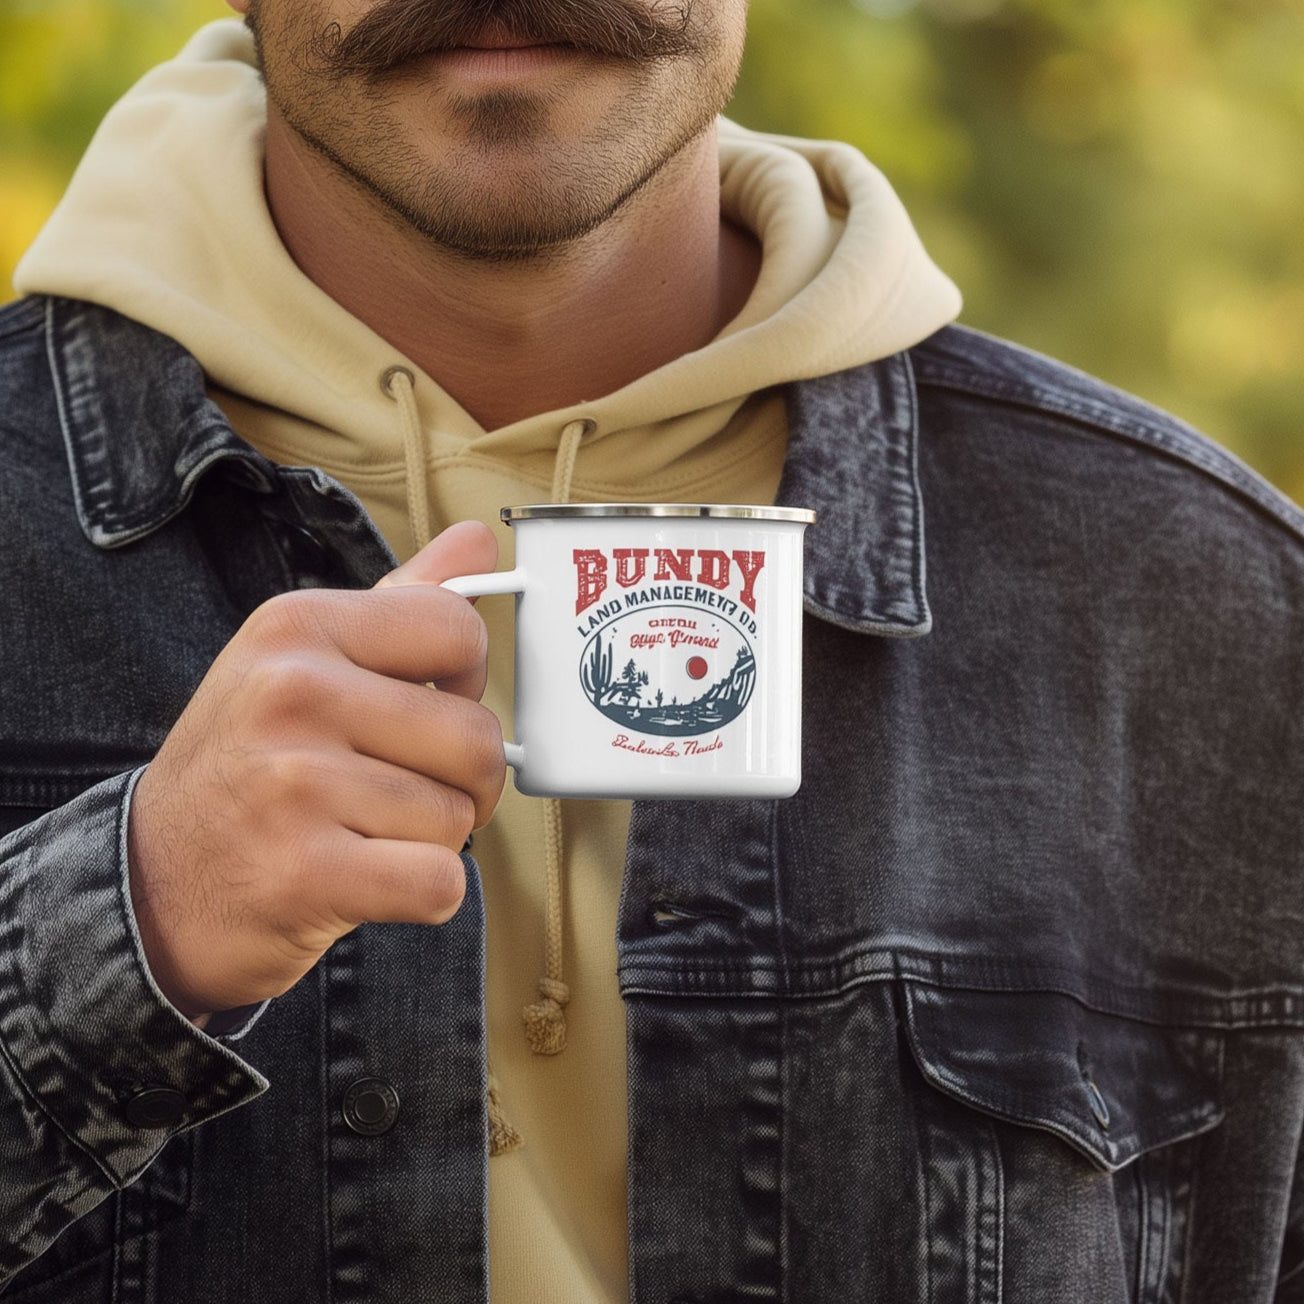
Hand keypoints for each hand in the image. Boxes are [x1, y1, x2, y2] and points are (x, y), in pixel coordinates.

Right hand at [127, 521, 505, 1018]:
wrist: (152, 882)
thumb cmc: (249, 764)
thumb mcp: (303, 660)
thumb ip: (401, 601)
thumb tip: (480, 540)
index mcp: (297, 625)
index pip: (458, 630)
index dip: (464, 683)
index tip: (422, 710)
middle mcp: (292, 691)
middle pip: (475, 737)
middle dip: (461, 781)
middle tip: (397, 794)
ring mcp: (294, 784)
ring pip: (459, 816)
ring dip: (430, 841)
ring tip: (360, 834)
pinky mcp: (304, 873)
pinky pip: (440, 882)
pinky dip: (423, 895)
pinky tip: (366, 880)